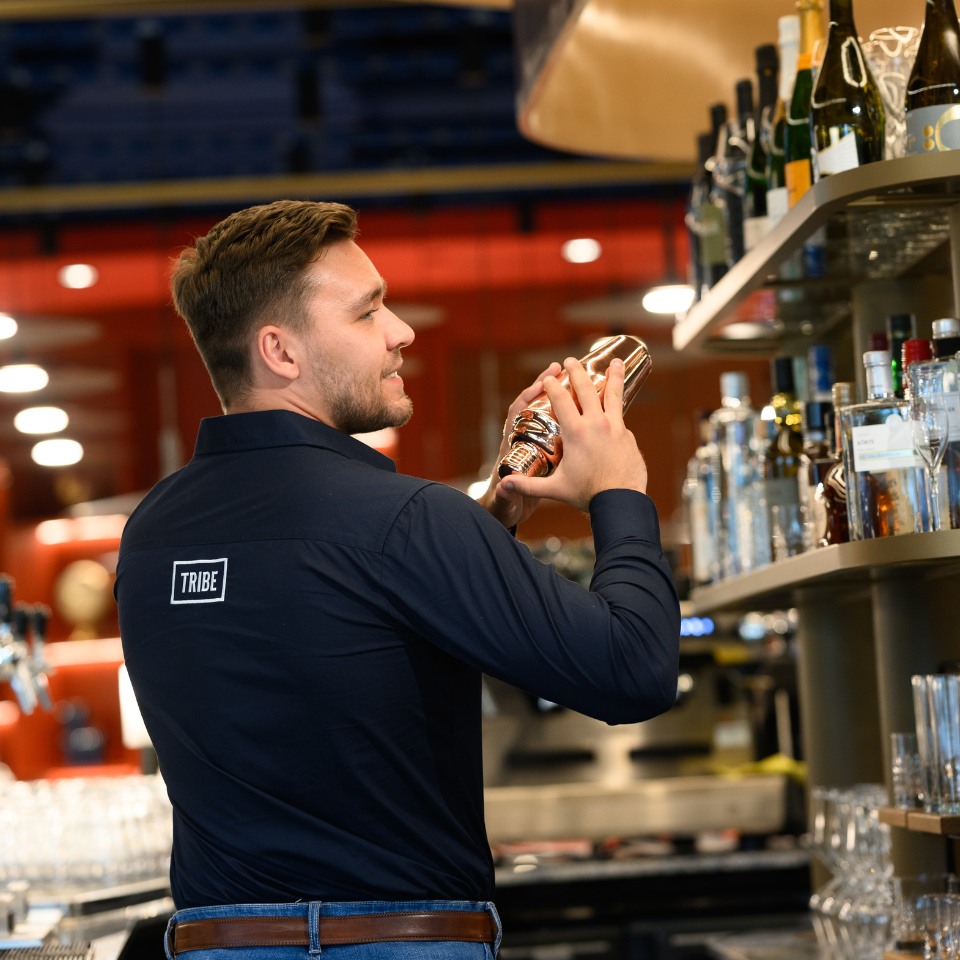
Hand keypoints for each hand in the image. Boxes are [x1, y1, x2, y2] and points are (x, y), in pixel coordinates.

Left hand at [480, 361, 561, 528]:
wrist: (505, 511)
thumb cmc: (503, 504)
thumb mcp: (506, 501)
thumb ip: (506, 495)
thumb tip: (504, 489)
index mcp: (512, 447)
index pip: (516, 415)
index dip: (526, 399)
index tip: (539, 386)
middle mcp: (522, 441)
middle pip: (531, 406)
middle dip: (544, 385)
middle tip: (559, 367)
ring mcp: (532, 445)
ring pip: (546, 413)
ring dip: (559, 394)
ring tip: (575, 376)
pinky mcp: (543, 453)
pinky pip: (556, 426)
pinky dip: (568, 414)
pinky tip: (584, 406)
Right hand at [498, 356, 647, 512]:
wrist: (621, 501)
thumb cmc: (587, 495)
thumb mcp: (555, 489)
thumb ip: (528, 485)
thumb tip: (504, 485)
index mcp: (576, 432)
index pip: (560, 400)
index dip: (551, 386)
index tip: (548, 377)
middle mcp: (596, 424)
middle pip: (586, 388)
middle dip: (576, 371)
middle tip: (570, 360)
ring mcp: (615, 427)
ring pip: (613, 394)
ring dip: (612, 376)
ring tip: (614, 361)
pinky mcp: (628, 435)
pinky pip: (621, 415)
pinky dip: (617, 405)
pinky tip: (617, 405)